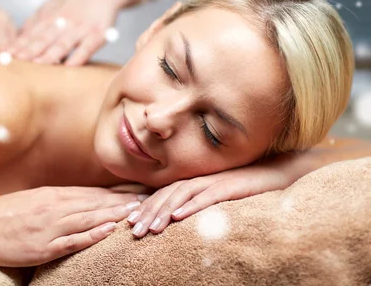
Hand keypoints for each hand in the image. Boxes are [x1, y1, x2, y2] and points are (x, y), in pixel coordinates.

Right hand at [0, 186, 147, 266]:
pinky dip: (91, 234)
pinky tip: (109, 230)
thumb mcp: (30, 202)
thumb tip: (77, 203)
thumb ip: (54, 202)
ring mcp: (47, 226)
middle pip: (96, 202)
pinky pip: (70, 240)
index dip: (118, 193)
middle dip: (125, 201)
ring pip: (89, 217)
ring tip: (140, 211)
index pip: (92, 192)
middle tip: (152, 198)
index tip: (140, 191)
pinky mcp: (39, 246)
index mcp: (51, 195)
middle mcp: (53, 207)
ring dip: (116, 214)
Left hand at [7, 0, 119, 65]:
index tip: (5, 56)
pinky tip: (69, 67)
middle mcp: (62, 23)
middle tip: (14, 62)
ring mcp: (80, 29)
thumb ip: (34, 23)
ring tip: (37, 64)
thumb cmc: (73, 2)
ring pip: (62, 44)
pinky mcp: (97, 35)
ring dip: (49, 55)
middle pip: (43, 40)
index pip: (30, 35)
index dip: (17, 46)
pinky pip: (86, 48)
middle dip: (28, 51)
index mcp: (49, 18)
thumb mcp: (50, 7)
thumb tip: (16, 38)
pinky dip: (78, 57)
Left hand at [126, 157, 299, 237]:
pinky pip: (207, 196)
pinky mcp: (229, 186)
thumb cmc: (244, 189)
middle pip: (166, 195)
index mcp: (193, 182)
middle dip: (148, 213)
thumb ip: (197, 205)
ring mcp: (212, 181)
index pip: (162, 195)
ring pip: (181, 195)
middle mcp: (198, 180)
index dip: (145, 208)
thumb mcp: (216, 198)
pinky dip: (192, 206)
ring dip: (165, 212)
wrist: (275, 174)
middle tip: (133, 231)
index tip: (129, 223)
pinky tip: (180, 217)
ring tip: (152, 229)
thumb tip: (178, 220)